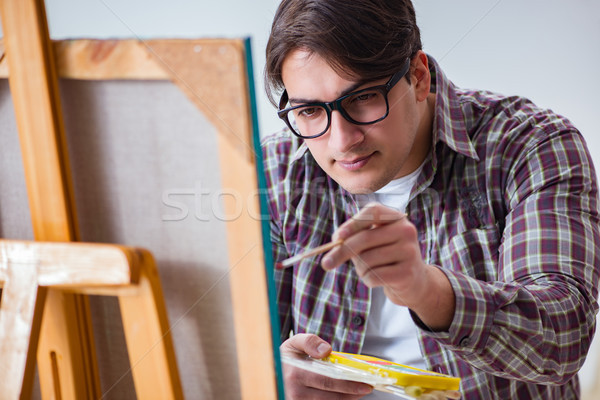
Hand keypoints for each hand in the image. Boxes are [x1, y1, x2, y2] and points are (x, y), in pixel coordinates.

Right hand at [281, 333, 372, 398]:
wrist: (269, 373)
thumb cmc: (284, 358)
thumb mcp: (293, 343)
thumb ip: (309, 341)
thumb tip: (326, 350)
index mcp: (295, 374)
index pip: (327, 382)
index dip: (348, 385)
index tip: (365, 384)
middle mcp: (294, 394)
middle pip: (331, 398)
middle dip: (351, 394)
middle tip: (366, 388)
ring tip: (357, 392)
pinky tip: (343, 396)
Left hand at [321, 203, 454, 330]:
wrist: (414, 281)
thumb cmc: (385, 257)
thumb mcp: (371, 243)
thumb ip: (353, 239)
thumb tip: (334, 245)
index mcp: (395, 218)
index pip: (373, 212)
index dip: (353, 223)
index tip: (337, 237)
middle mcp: (406, 230)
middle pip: (365, 239)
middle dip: (341, 252)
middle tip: (325, 264)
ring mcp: (409, 251)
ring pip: (366, 260)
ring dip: (359, 269)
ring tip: (370, 269)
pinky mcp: (407, 272)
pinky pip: (373, 276)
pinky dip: (367, 280)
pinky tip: (379, 279)